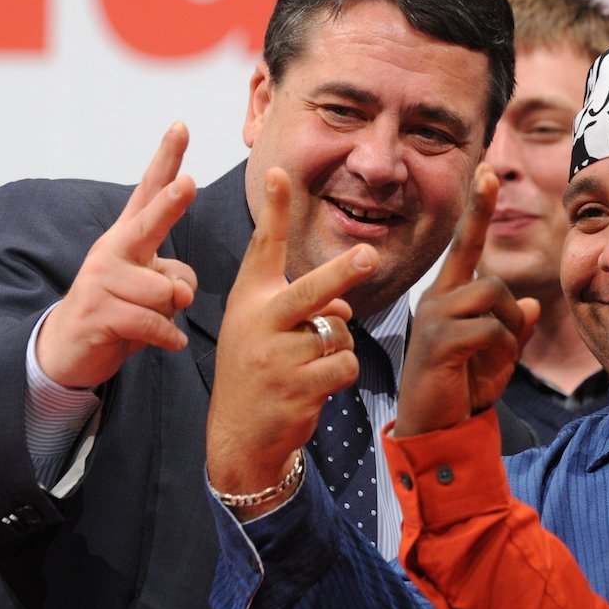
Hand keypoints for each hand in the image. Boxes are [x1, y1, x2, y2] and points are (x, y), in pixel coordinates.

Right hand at [36, 122, 198, 388]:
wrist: (71, 348)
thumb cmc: (124, 308)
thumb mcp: (155, 289)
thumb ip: (176, 279)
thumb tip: (180, 292)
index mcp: (128, 236)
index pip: (148, 189)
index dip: (167, 158)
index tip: (182, 125)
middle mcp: (113, 250)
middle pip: (148, 225)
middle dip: (171, 205)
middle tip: (189, 184)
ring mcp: (101, 281)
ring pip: (165, 293)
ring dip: (171, 312)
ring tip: (150, 319)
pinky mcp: (98, 314)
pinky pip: (153, 324)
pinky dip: (168, 338)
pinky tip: (167, 342)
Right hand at [206, 167, 378, 514]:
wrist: (238, 436)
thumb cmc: (259, 371)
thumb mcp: (263, 329)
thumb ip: (301, 306)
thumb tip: (343, 307)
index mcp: (249, 299)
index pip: (263, 247)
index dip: (273, 209)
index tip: (278, 172)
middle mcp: (259, 322)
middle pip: (313, 290)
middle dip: (345, 272)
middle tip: (371, 254)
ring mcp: (277, 357)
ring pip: (339, 332)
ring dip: (337, 346)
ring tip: (310, 365)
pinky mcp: (296, 388)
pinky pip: (344, 364)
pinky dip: (341, 372)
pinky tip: (316, 386)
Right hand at [394, 164, 539, 437]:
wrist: (435, 430)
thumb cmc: (461, 391)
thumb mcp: (497, 358)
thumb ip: (513, 329)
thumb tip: (531, 306)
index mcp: (448, 296)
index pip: (466, 244)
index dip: (479, 209)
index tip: (488, 172)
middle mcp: (437, 299)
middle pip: (494, 282)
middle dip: (510, 319)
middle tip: (498, 355)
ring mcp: (434, 316)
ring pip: (495, 299)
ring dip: (506, 334)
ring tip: (488, 363)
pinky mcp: (439, 339)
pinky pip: (492, 329)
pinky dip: (502, 352)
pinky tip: (482, 371)